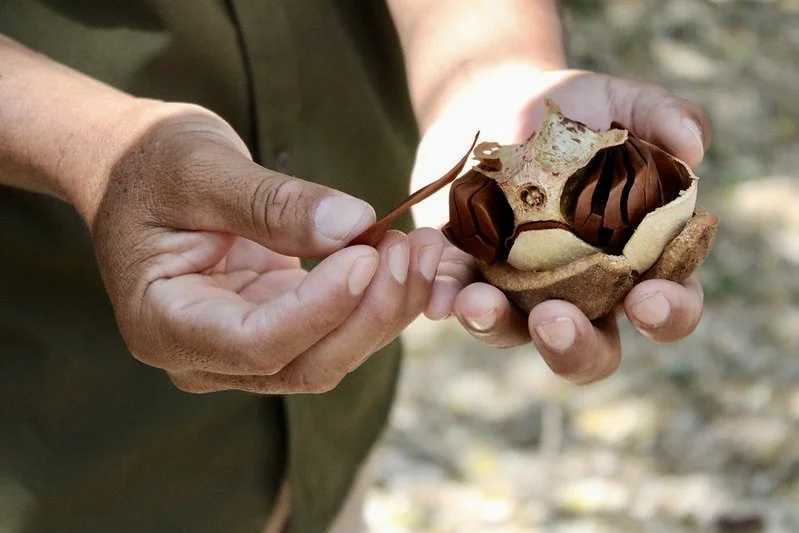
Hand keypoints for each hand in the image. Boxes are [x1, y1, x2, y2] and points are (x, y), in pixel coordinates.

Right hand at [89, 103, 443, 393]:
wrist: (137, 169)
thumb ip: (270, 202)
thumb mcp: (201, 168)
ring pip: (331, 355)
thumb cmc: (151, 163)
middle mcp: (205, 354)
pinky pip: (337, 329)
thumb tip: (352, 224)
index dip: (317, 309)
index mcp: (164, 323)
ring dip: (384, 307)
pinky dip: (376, 298)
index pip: (254, 343)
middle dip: (368, 313)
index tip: (364, 256)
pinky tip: (406, 256)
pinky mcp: (278, 325)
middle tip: (412, 249)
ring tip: (421, 247)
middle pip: (305, 364)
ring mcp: (244, 348)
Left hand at [412, 69, 710, 383]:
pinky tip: (435, 292)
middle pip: (591, 350)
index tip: (648, 298)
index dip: (668, 312)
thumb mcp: (619, 103)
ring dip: (495, 326)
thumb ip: (662, 115)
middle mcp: (579, 292)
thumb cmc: (573, 112)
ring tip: (477, 302)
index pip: (668, 302)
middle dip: (576, 348)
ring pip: (513, 333)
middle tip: (555, 321)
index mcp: (634, 260)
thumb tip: (693, 149)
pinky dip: (444, 299)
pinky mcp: (465, 275)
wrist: (493, 103)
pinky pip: (453, 298)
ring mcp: (518, 291)